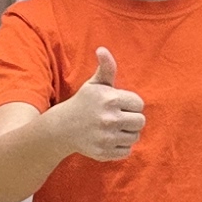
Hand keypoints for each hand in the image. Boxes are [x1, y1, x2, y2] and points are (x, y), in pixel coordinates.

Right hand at [63, 46, 143, 162]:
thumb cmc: (83, 103)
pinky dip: (120, 147)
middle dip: (131, 119)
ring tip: (114, 128)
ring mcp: (106, 137)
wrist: (61, 128)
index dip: (130, 104)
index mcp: (110, 99)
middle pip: (140, 121)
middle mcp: (109, 119)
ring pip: (135, 137)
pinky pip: (126, 151)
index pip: (139, 104)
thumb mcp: (94, 84)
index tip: (119, 104)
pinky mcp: (104, 152)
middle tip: (119, 117)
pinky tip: (109, 139)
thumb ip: (106, 68)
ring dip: (127, 133)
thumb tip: (102, 49)